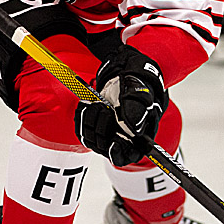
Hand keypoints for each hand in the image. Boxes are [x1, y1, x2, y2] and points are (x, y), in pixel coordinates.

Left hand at [75, 45, 168, 166]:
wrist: (126, 69)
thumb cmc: (140, 80)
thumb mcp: (142, 89)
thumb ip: (138, 107)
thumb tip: (134, 128)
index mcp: (141, 132)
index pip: (128, 154)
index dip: (119, 153)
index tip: (113, 143)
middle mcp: (124, 136)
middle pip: (106, 148)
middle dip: (102, 128)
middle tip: (103, 108)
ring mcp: (109, 131)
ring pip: (92, 140)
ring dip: (89, 122)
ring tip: (95, 103)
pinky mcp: (95, 125)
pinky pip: (82, 130)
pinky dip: (81, 118)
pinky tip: (87, 104)